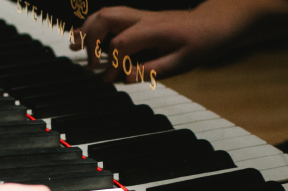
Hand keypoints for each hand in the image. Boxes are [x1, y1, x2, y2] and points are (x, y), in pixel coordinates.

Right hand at [74, 7, 230, 81]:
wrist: (214, 23)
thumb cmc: (201, 42)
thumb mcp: (182, 62)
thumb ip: (153, 70)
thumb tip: (126, 78)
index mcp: (154, 30)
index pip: (121, 44)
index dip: (110, 64)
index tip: (108, 80)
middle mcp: (143, 18)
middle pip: (106, 20)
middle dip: (91, 41)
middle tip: (90, 66)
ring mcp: (139, 15)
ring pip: (105, 13)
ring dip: (87, 29)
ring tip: (74, 46)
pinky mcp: (138, 18)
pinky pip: (111, 16)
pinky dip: (94, 25)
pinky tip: (84, 36)